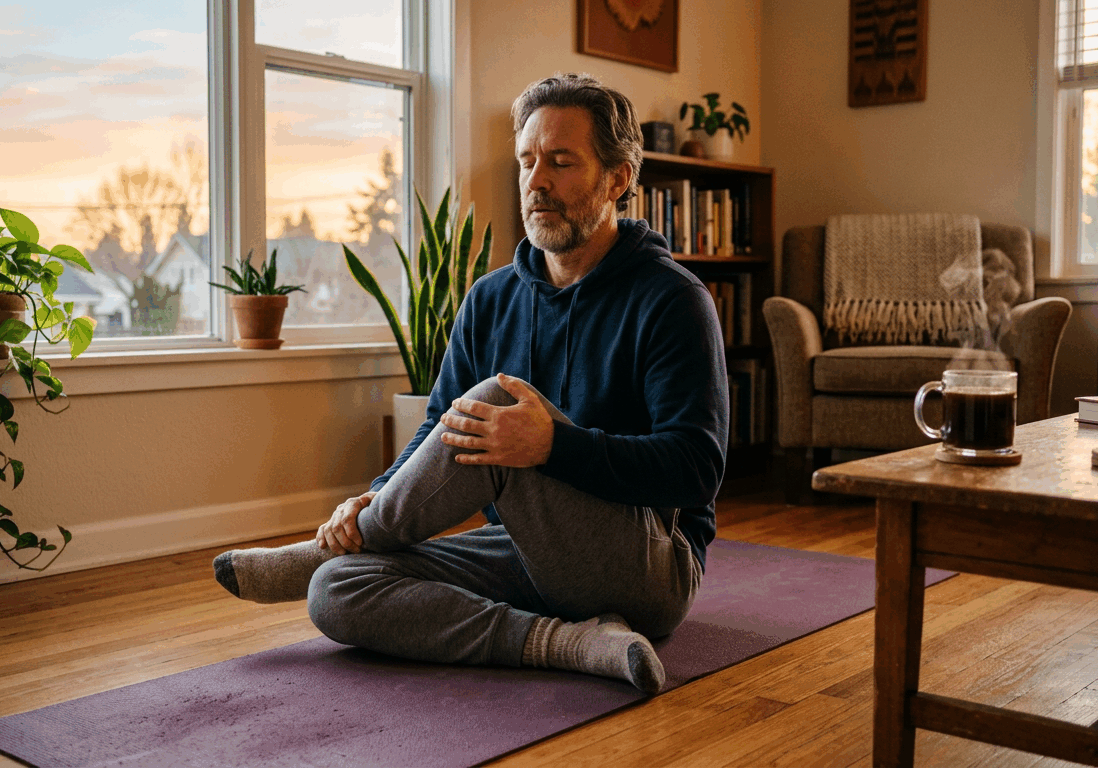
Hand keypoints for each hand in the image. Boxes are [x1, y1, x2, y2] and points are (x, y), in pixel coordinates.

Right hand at [316, 491, 375, 553]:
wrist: (373, 503)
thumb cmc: (380, 506)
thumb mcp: (381, 505)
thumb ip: (379, 508)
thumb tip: (381, 516)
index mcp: (354, 503)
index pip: (347, 519)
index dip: (352, 533)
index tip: (361, 543)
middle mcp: (342, 508)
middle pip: (337, 527)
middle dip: (346, 542)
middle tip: (357, 551)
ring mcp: (335, 515)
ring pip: (328, 530)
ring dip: (335, 544)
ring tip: (345, 554)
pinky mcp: (331, 522)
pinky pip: (322, 529)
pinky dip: (321, 538)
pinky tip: (323, 546)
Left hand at [439, 373, 553, 466]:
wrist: (550, 444)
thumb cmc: (539, 420)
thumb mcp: (529, 399)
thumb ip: (513, 386)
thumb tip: (499, 375)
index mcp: (499, 414)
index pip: (474, 407)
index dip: (462, 404)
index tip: (455, 403)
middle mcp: (493, 430)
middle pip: (466, 424)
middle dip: (452, 420)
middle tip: (443, 418)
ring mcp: (494, 445)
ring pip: (468, 442)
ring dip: (453, 439)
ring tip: (442, 436)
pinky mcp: (498, 458)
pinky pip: (478, 459)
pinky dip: (466, 459)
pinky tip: (457, 458)